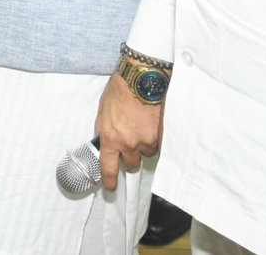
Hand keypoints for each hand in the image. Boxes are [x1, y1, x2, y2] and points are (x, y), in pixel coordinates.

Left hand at [94, 72, 162, 189]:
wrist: (141, 78)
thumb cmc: (119, 91)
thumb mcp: (103, 111)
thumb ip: (104, 131)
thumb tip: (104, 143)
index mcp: (110, 138)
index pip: (109, 168)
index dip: (109, 181)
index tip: (110, 187)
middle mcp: (129, 144)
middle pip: (131, 164)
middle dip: (130, 156)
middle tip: (130, 142)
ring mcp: (147, 141)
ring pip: (146, 154)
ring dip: (144, 146)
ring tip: (142, 127)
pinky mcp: (162, 135)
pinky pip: (159, 145)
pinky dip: (155, 138)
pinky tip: (152, 124)